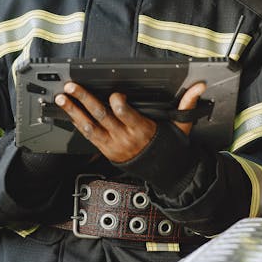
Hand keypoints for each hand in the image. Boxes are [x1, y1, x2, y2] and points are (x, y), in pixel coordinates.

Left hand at [54, 81, 206, 162]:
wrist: (165, 174)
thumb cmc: (170, 148)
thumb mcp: (181, 126)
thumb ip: (187, 104)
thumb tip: (199, 87)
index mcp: (143, 130)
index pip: (126, 115)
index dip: (119, 104)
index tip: (115, 94)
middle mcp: (124, 137)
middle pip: (102, 116)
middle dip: (85, 100)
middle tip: (73, 87)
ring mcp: (113, 145)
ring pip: (89, 126)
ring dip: (74, 111)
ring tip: (62, 98)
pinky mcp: (106, 149)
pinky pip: (88, 135)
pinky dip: (77, 123)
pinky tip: (69, 112)